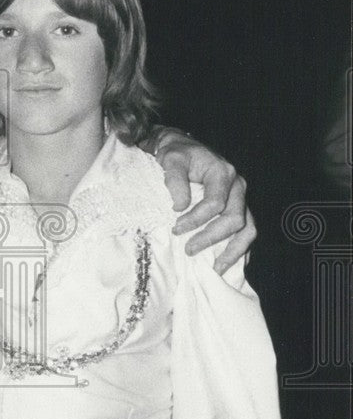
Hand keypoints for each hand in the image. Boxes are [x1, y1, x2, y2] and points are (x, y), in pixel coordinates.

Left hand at [147, 128, 255, 273]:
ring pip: (248, 228)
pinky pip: (247, 231)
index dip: (196, 220)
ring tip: (215, 269)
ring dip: (233, 251)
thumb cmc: (177, 154)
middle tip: (188, 250)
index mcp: (223, 173)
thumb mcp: (171, 159)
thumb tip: (180, 206)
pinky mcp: (238, 207)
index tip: (176, 229)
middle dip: (211, 238)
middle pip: (234, 219)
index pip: (215, 203)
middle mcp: (238, 186)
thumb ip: (174, 179)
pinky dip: (239, 249)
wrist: (183, 148)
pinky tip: (227, 263)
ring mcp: (241, 198)